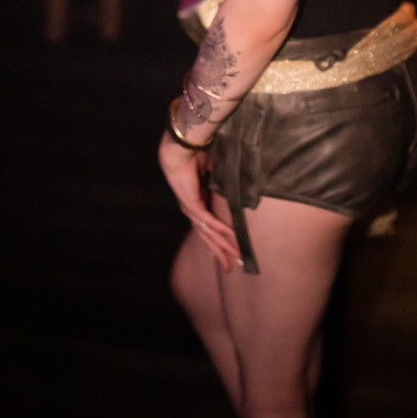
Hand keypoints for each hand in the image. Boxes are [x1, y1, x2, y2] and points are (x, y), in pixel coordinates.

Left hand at [158, 130, 241, 271]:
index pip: (207, 229)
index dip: (217, 242)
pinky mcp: (191, 204)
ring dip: (221, 246)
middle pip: (207, 238)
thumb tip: (236, 184)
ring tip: (232, 258)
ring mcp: (190, 209)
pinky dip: (219, 228)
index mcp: (195, 204)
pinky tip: (230, 236)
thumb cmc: (195, 156)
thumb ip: (222, 182)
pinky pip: (208, 219)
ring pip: (208, 233)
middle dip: (219, 254)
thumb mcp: (213, 173)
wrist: (180, 149)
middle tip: (231, 268)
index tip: (227, 254)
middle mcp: (192, 211)